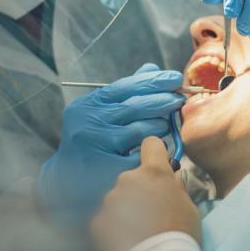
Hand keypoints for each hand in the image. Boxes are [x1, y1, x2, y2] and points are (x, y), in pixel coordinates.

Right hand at [37, 63, 184, 226]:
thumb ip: (126, 91)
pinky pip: (142, 156)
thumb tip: (151, 68)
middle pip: (137, 106)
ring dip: (160, 126)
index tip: (175, 77)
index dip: (154, 81)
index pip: (127, 86)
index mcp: (89, 104)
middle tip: (179, 99)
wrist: (70, 182)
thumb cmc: (94, 140)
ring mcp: (96, 146)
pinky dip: (153, 152)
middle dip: (163, 100)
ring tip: (165, 127)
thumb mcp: (102, 112)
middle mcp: (89, 122)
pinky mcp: (107, 169)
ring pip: (143, 131)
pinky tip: (157, 151)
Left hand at [91, 137, 200, 250]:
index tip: (157, 163)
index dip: (154, 152)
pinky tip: (125, 242)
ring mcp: (111, 199)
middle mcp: (129, 179)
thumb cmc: (181, 233)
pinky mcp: (98, 221)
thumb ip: (175, 187)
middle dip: (139, 190)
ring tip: (138, 232)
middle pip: (133, 177)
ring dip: (126, 209)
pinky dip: (114, 228)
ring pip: (118, 198)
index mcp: (154, 172)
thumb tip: (168, 181)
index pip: (150, 144)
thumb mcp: (188, 205)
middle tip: (150, 213)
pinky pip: (107, 218)